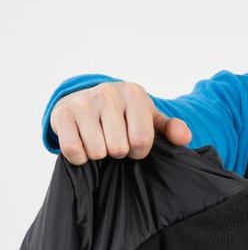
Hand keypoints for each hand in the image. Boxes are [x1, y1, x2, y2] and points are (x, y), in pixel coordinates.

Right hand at [49, 81, 191, 164]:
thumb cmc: (125, 115)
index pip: (141, 141)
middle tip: (113, 141)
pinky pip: (73, 150)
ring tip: (99, 141)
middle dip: (118, 152)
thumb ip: (172, 129)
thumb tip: (184, 137)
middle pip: (118, 148)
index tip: (133, 142)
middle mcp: (108, 92)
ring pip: (96, 151)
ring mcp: (82, 101)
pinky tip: (83, 145)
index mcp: (134, 94)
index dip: (139, 151)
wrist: (87, 99)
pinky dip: (79, 156)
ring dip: (98, 154)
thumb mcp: (151, 119)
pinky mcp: (61, 114)